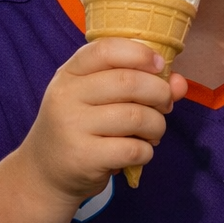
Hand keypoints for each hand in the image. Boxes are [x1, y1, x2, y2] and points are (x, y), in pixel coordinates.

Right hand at [16, 39, 185, 207]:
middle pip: (128, 82)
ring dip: (157, 125)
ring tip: (153, 132)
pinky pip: (133, 149)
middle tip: (165, 105)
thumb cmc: (81, 126)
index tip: (158, 65)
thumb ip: (140, 82)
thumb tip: (179, 83)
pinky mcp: (83, 158)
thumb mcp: (100, 98)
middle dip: (160, 93)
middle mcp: (66, 96)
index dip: (140, 53)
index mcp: (70, 73)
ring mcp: (72, 127)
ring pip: (136, 116)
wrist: (44, 173)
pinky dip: (147, 150)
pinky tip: (139, 151)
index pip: (105, 49)